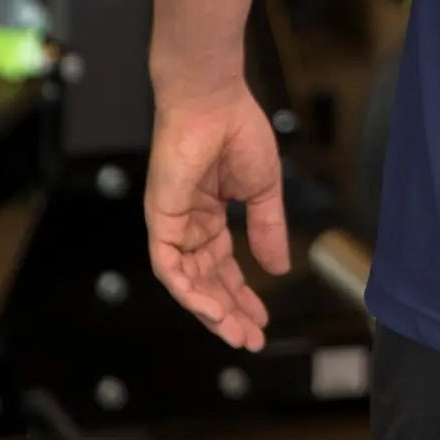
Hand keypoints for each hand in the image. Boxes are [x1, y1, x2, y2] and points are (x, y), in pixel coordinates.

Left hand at [145, 82, 290, 348]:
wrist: (214, 100)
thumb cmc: (237, 131)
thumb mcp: (262, 189)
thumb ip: (268, 229)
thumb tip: (279, 269)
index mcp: (210, 215)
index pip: (223, 267)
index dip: (242, 295)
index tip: (262, 320)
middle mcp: (188, 225)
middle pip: (206, 281)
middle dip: (229, 312)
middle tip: (250, 339)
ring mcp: (172, 224)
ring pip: (187, 282)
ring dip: (211, 310)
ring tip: (236, 333)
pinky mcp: (160, 220)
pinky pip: (170, 268)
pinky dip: (190, 291)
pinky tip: (213, 309)